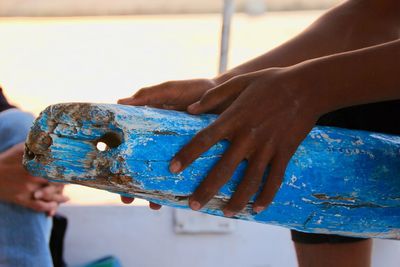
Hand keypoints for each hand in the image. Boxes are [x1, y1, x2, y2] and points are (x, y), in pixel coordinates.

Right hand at [0, 143, 68, 214]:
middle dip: (65, 186)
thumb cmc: (5, 160)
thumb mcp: (20, 150)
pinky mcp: (21, 200)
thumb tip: (49, 137)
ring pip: (49, 196)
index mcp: (34, 165)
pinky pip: (38, 206)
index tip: (75, 172)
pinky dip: (48, 207)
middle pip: (55, 183)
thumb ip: (35, 145)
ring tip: (66, 198)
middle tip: (73, 186)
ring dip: (59, 198)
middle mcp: (32, 178)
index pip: (56, 170)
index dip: (67, 172)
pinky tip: (53, 207)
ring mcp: (27, 190)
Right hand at [118, 78, 222, 208]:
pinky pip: (185, 177)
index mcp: (149, 126)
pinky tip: (178, 199)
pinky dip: (180, 189)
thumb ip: (148, 96)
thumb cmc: (194, 91)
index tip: (109, 173)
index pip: (127, 145)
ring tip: (153, 205)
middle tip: (127, 198)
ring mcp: (178, 152)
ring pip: (162, 175)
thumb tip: (119, 102)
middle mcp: (160, 142)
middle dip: (133, 184)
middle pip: (141, 166)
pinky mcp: (195, 159)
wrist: (226, 97)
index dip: (117, 159)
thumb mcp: (170, 91)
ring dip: (155, 191)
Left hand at [169, 68, 318, 215]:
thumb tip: (190, 109)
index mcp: (234, 118)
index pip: (204, 140)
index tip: (173, 169)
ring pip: (250, 180)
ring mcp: (268, 147)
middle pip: (223, 169)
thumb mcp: (240, 82)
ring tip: (226, 214)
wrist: (307, 86)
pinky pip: (275, 179)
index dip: (187, 155)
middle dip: (207, 189)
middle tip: (193, 205)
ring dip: (237, 200)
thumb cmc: (271, 81)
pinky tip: (257, 209)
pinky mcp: (285, 152)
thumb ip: (214, 95)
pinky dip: (266, 196)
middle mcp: (248, 137)